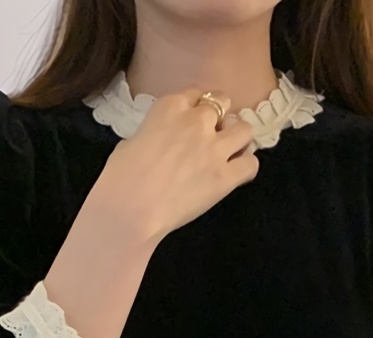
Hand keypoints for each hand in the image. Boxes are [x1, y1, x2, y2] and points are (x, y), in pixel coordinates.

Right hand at [93, 85, 259, 242]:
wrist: (131, 208)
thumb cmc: (121, 177)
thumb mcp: (133, 139)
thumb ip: (156, 131)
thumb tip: (162, 139)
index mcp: (170, 106)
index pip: (197, 93)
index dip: (200, 107)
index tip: (197, 119)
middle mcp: (197, 121)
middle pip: (223, 104)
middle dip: (220, 118)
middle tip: (213, 136)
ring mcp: (214, 149)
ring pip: (245, 129)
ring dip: (239, 138)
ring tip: (231, 151)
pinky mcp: (225, 177)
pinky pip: (251, 164)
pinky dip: (247, 166)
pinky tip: (237, 173)